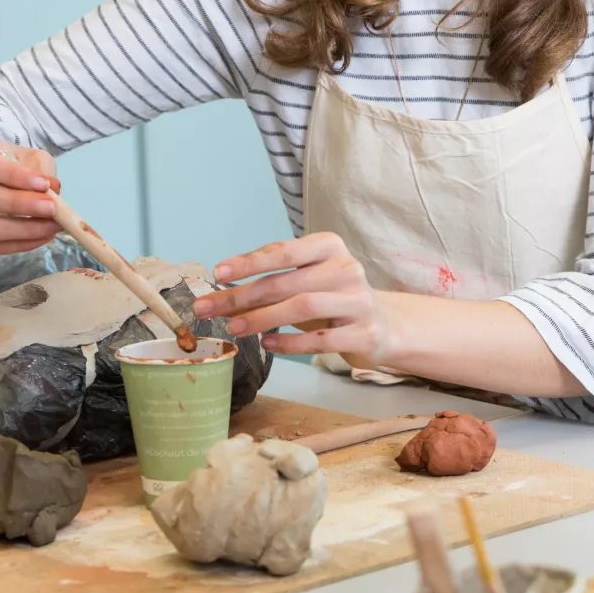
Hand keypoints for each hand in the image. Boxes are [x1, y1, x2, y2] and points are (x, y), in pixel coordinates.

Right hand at [0, 124, 60, 253]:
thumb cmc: (10, 161)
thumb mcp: (27, 155)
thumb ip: (40, 169)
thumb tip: (53, 190)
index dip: (12, 175)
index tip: (43, 183)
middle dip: (19, 204)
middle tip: (51, 207)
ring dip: (24, 229)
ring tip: (54, 224)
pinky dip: (22, 243)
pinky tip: (44, 235)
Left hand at [196, 232, 390, 363]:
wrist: (384, 325)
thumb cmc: (333, 298)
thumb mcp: (307, 281)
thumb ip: (273, 283)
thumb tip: (221, 294)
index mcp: (330, 247)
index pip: (285, 251)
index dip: (250, 262)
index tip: (218, 273)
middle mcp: (347, 269)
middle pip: (288, 281)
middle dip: (244, 295)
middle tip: (209, 308)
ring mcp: (358, 301)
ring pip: (304, 307)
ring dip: (264, 318)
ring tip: (234, 327)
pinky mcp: (364, 333)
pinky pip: (321, 339)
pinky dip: (290, 343)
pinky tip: (268, 344)